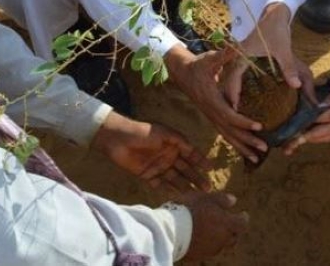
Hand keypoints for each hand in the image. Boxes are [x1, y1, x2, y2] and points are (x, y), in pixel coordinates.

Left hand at [91, 112, 211, 192]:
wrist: (118, 138)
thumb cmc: (143, 132)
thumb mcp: (165, 133)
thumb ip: (180, 142)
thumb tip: (195, 150)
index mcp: (174, 144)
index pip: (191, 154)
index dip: (201, 161)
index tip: (211, 168)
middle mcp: (168, 156)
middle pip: (185, 169)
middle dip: (196, 177)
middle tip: (208, 188)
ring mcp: (158, 166)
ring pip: (175, 178)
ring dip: (185, 186)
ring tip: (196, 195)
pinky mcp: (147, 175)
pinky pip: (160, 184)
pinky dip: (168, 190)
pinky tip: (177, 198)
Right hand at [166, 45, 268, 163]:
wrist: (182, 73)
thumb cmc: (198, 65)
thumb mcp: (209, 59)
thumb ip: (222, 55)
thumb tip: (234, 48)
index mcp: (212, 100)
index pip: (230, 115)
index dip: (244, 122)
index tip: (260, 126)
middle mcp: (211, 112)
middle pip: (230, 131)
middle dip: (247, 140)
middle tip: (265, 148)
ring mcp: (211, 117)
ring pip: (227, 136)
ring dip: (242, 147)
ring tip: (258, 158)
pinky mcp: (213, 118)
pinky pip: (225, 134)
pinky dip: (236, 143)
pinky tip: (246, 151)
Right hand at [179, 192, 248, 260]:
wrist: (171, 230)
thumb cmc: (190, 210)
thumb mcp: (207, 197)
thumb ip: (222, 199)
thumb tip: (233, 201)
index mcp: (227, 224)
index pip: (242, 223)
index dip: (243, 218)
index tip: (242, 214)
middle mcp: (222, 239)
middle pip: (234, 237)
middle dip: (233, 231)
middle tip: (229, 224)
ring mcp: (210, 250)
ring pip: (221, 245)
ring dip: (220, 238)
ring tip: (214, 231)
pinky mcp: (199, 256)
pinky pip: (207, 250)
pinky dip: (207, 244)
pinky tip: (201, 237)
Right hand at [235, 2, 314, 98]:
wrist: (274, 14)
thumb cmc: (277, 30)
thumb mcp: (283, 50)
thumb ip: (288, 68)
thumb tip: (296, 86)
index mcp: (243, 54)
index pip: (233, 76)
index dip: (232, 92)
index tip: (234, 107)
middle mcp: (237, 55)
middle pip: (227, 77)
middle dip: (229, 94)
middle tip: (234, 112)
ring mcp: (239, 55)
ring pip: (230, 74)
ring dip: (231, 88)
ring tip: (236, 105)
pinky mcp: (243, 55)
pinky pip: (235, 71)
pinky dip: (236, 82)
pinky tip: (241, 92)